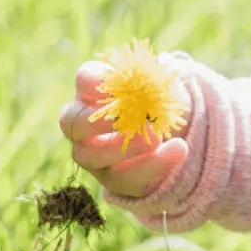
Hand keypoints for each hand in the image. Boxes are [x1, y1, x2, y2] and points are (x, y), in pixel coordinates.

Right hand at [59, 60, 191, 198]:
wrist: (173, 134)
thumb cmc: (158, 101)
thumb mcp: (160, 86)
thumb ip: (156, 80)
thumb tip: (162, 71)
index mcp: (94, 91)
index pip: (84, 79)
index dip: (96, 80)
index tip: (118, 84)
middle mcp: (84, 125)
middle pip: (72, 122)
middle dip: (97, 120)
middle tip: (124, 117)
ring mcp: (93, 155)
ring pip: (93, 156)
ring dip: (125, 147)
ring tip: (156, 138)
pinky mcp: (112, 179)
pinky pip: (126, 178)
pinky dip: (154, 164)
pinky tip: (178, 150)